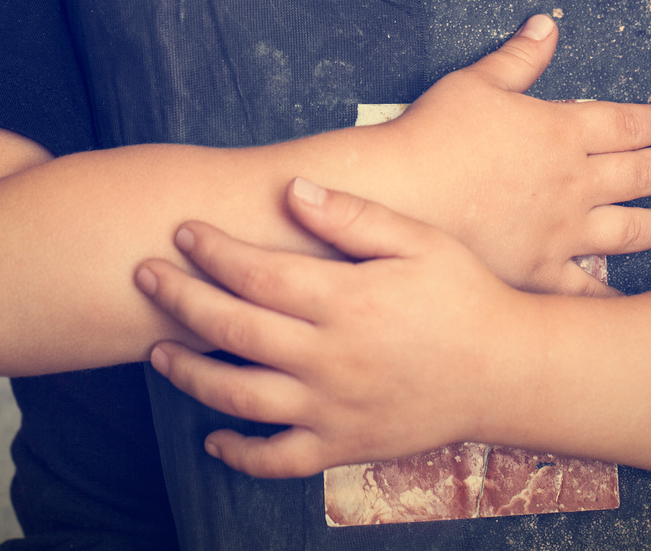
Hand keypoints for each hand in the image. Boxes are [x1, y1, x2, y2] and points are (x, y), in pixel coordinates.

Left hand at [137, 180, 528, 477]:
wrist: (506, 372)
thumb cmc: (463, 293)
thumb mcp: (417, 239)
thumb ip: (351, 215)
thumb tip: (291, 189)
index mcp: (345, 299)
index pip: (257, 271)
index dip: (211, 250)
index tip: (182, 230)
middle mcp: (330, 358)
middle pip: (234, 329)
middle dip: (181, 300)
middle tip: (144, 276)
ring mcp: (333, 409)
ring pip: (240, 398)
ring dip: (190, 374)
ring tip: (157, 353)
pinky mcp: (344, 446)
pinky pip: (278, 461)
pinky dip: (239, 454)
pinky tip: (213, 437)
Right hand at [391, 14, 650, 294]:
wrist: (400, 195)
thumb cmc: (433, 133)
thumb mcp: (477, 82)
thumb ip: (519, 57)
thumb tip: (547, 24)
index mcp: (561, 131)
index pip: (625, 123)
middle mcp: (573, 183)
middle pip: (640, 172)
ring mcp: (561, 232)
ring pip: (628, 229)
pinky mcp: (538, 271)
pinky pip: (584, 287)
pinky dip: (610, 291)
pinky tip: (629, 295)